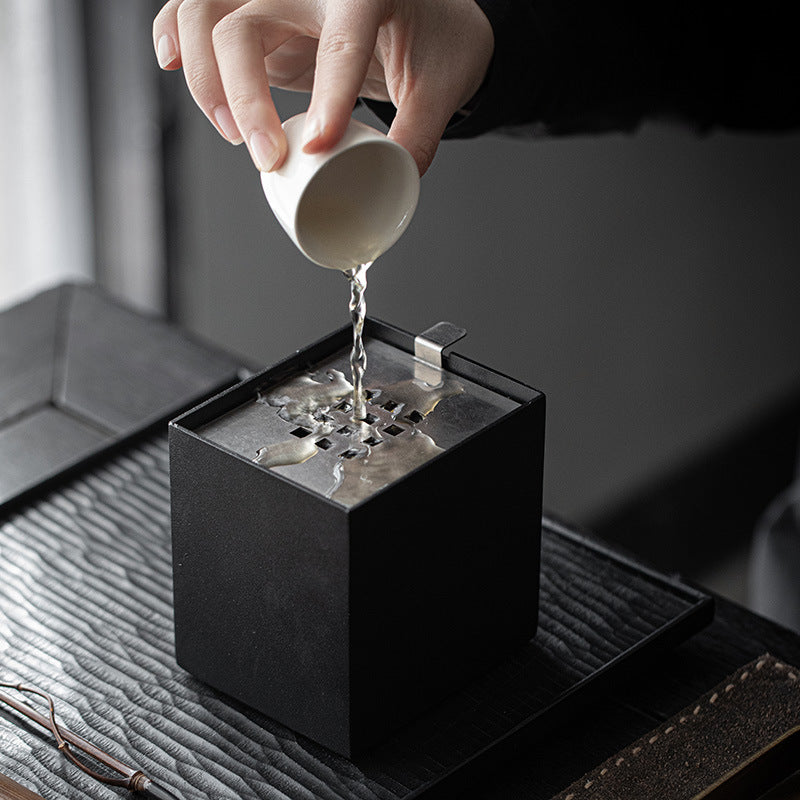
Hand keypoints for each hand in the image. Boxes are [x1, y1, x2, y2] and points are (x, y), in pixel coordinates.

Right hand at [153, 0, 493, 174]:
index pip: (340, 40)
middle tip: (267, 157)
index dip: (329, 95)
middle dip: (243, 98)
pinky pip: (199, 15)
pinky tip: (171, 63)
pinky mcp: (261, 19)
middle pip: (244, 24)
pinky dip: (176, 35)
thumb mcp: (441, 87)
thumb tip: (396, 185)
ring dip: (206, 80)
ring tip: (233, 135)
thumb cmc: (437, 39)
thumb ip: (419, 135)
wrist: (425, 14)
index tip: (322, 146)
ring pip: (207, 16)